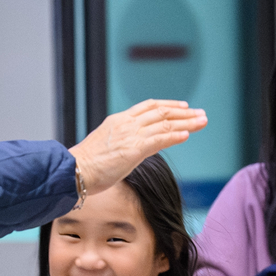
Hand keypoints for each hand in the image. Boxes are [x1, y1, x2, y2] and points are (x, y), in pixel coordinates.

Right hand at [69, 100, 207, 196]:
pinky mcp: (133, 149)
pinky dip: (175, 136)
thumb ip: (120, 143)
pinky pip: (159, 139)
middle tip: (201, 114)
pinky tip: (187, 135)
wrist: (73, 170)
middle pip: (161, 112)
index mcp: (118, 120)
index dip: (167, 105)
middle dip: (183, 113)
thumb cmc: (84, 164)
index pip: (148, 107)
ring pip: (164, 124)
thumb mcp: (105, 147)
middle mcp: (126, 123)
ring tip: (202, 122)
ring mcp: (130, 135)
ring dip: (186, 123)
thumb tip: (129, 150)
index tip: (183, 107)